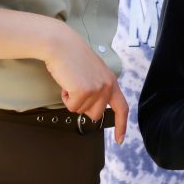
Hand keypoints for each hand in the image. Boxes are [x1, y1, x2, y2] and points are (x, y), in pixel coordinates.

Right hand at [42, 23, 128, 144]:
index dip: (121, 125)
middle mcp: (107, 86)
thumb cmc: (72, 56)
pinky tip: (66, 83)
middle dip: (83, 106)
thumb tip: (94, 109)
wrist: (61, 44)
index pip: (122, 108)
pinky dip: (65, 98)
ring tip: (71, 83)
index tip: (120, 139)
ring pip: (82, 111)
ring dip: (73, 101)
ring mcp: (96, 89)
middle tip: (76, 89)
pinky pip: (72, 107)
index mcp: (111, 81)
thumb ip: (98, 89)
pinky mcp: (84, 91)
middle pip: (96, 114)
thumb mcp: (93, 73)